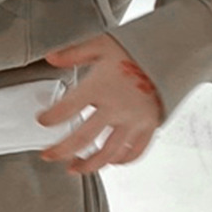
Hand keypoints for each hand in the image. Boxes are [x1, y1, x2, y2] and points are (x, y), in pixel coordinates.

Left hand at [36, 33, 162, 174]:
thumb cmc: (135, 47)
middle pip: (83, 138)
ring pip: (108, 153)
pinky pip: (134, 152)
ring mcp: (134, 121)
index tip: (41, 121)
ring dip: (89, 164)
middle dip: (61, 151)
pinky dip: (121, 161)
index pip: (68, 108)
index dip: (51, 118)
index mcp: (100, 86)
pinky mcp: (149, 126)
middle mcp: (116, 108)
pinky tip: (110, 162)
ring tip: (74, 168)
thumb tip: (50, 58)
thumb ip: (74, 53)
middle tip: (47, 156)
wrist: (170, 52)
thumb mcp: (100, 43)